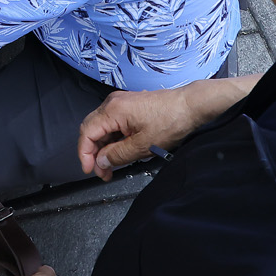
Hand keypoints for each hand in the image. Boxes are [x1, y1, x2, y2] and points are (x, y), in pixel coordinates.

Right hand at [77, 85, 210, 178]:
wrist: (190, 106)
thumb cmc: (171, 121)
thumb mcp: (142, 145)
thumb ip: (117, 155)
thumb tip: (101, 162)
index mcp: (113, 110)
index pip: (87, 133)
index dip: (85, 154)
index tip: (90, 170)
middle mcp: (113, 103)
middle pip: (91, 129)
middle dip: (93, 153)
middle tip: (102, 172)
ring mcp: (121, 103)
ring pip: (102, 127)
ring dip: (104, 147)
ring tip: (112, 166)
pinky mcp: (129, 106)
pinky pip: (113, 123)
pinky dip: (113, 139)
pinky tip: (120, 152)